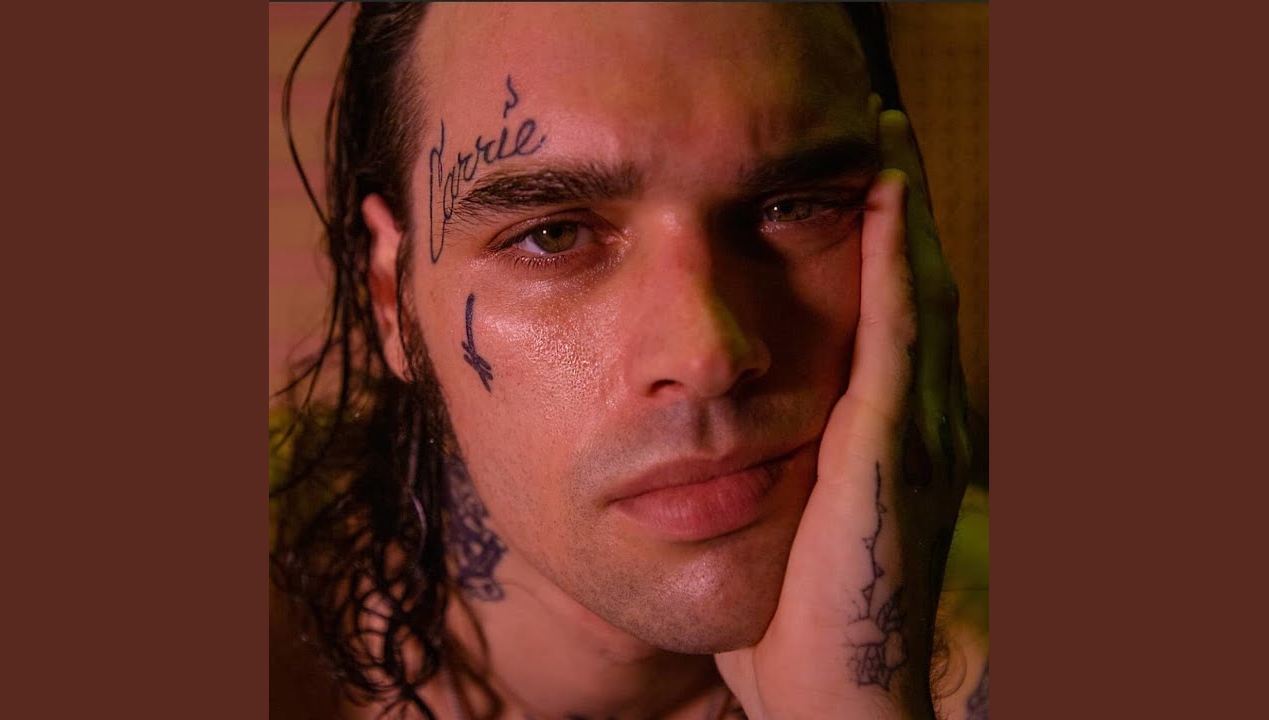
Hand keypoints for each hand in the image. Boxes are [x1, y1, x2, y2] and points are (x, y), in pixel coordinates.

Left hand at [715, 105, 971, 718]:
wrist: (834, 692)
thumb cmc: (798, 617)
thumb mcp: (787, 525)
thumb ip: (773, 474)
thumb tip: (719, 445)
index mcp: (892, 446)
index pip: (897, 329)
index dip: (890, 259)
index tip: (866, 195)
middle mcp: (920, 430)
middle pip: (919, 296)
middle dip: (905, 220)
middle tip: (886, 145)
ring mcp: (916, 437)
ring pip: (919, 300)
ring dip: (906, 221)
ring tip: (888, 150)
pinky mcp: (890, 449)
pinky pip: (899, 336)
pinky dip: (897, 266)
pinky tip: (884, 207)